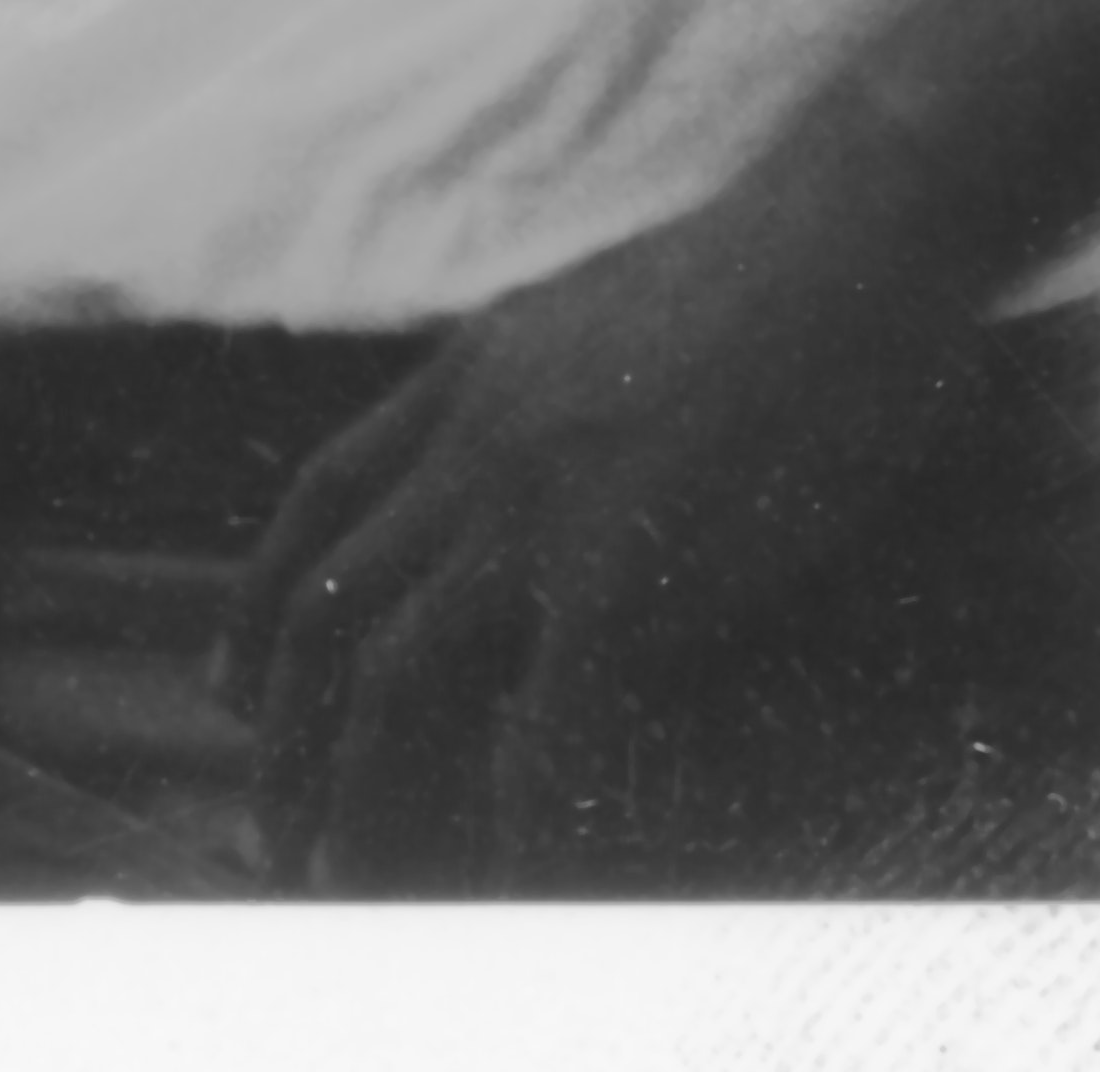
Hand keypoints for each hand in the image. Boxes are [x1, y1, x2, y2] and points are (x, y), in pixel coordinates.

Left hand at [200, 170, 998, 890]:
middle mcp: (475, 443)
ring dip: (357, 784)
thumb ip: (546, 386)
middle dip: (286, 729)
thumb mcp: (608, 309)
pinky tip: (519, 864)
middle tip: (274, 823)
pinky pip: (541, 723)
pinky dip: (521, 806)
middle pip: (330, 604)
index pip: (321, 499)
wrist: (862, 229)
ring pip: (393, 673)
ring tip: (347, 870)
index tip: (237, 686)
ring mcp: (537, 509)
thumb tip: (541, 457)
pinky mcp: (618, 569)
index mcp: (471, 374)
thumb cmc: (779, 262)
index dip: (263, 603)